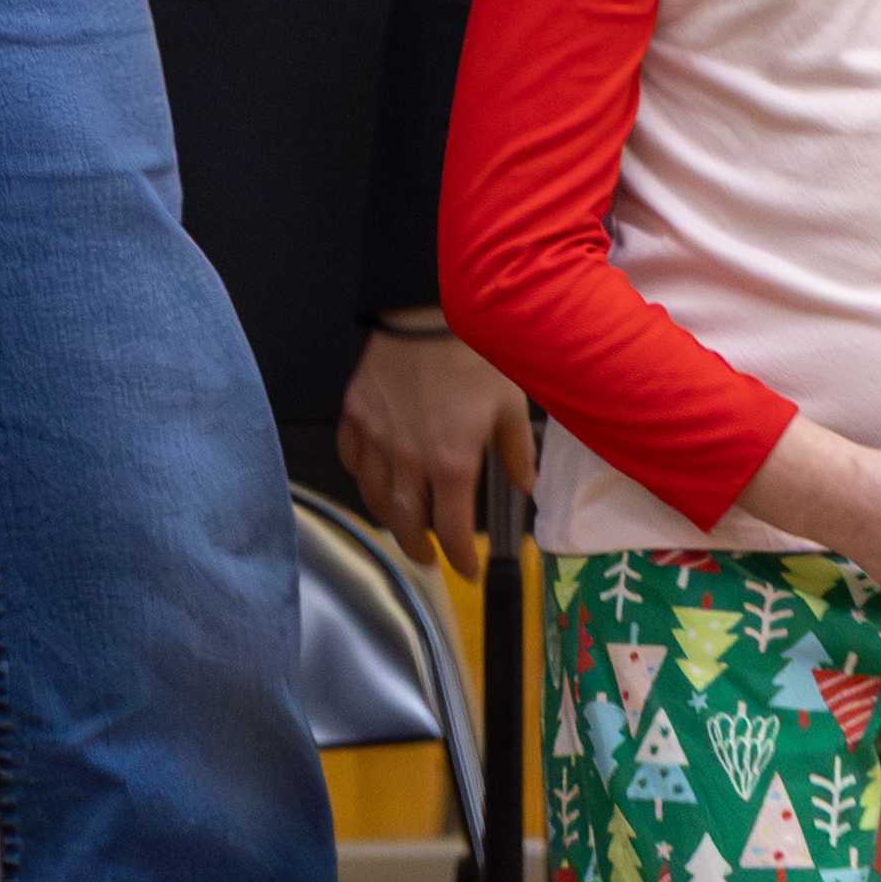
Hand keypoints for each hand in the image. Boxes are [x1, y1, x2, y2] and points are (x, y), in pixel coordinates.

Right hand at [339, 326, 536, 575]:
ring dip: (389, 519)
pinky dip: (362, 477)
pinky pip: (351, 459)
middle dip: (419, 548)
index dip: (460, 558)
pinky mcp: (354, 415)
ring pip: (374, 497)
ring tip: (402, 526)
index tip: (466, 571)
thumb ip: (518, 453)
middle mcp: (407, 461)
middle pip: (406, 523)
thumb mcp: (510, 405)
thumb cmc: (476, 355)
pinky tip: (374, 478)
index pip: (452, 530)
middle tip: (429, 558)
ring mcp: (375, 438)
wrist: (428, 310)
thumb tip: (529, 488)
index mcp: (451, 464)